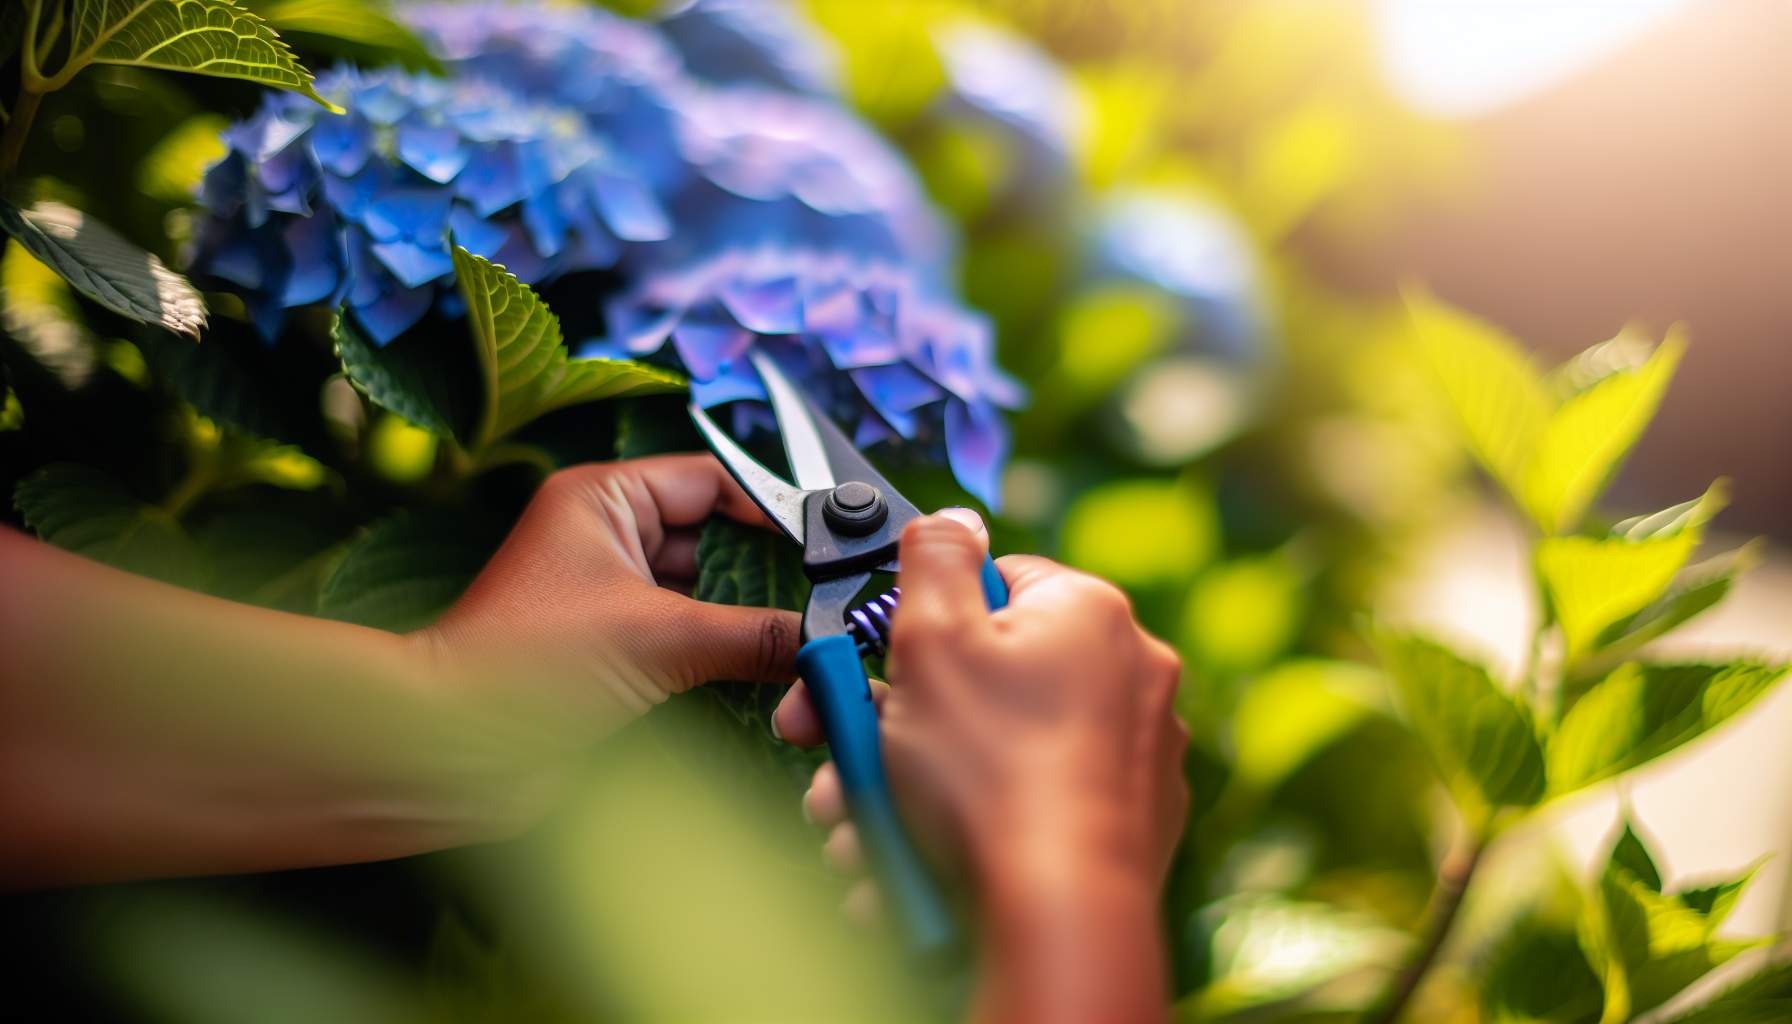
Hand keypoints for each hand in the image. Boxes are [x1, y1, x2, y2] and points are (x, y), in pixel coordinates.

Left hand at [414, 454, 800, 773]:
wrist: (452, 753)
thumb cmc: (524, 666)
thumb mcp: (656, 637)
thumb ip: (751, 634)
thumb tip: (823, 642)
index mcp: (604, 500)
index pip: (710, 483)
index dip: (772, 508)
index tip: (831, 544)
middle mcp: (609, 542)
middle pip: (716, 542)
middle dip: (768, 574)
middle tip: (832, 601)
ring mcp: (612, 602)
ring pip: (706, 599)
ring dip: (749, 623)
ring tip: (810, 642)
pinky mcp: (616, 658)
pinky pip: (690, 647)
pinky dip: (726, 661)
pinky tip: (772, 680)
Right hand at [775, 512, 1186, 1023]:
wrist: (1055, 914)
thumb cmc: (991, 774)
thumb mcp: (931, 637)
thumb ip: (933, 558)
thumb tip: (950, 518)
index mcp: (1089, 614)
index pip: (994, 583)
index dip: (919, 626)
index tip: (871, 671)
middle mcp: (1130, 675)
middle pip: (986, 678)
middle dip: (895, 725)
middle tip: (840, 761)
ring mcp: (1137, 756)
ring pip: (998, 752)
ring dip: (915, 787)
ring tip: (862, 831)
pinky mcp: (1129, 826)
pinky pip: (1032, 809)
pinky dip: (973, 829)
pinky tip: (914, 866)